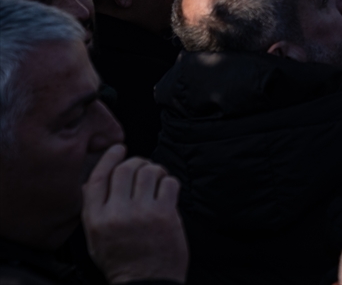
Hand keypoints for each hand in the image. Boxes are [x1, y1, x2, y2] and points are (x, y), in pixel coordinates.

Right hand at [82, 145, 188, 284]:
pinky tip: (167, 193)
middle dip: (137, 162)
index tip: (118, 149)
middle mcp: (118, 214)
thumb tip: (93, 183)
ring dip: (155, 171)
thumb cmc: (122, 262)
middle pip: (125, 169)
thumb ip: (94, 211)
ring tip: (157, 181)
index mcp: (96, 220)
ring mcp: (143, 213)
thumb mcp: (96, 239)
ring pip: (149, 171)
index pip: (98, 179)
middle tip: (144, 167)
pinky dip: (169, 183)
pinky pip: (169, 183)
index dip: (109, 159)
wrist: (145, 283)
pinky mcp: (165, 215)